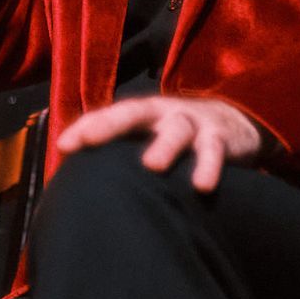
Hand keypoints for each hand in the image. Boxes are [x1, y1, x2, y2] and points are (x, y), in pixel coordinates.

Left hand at [55, 95, 265, 192]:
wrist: (235, 121)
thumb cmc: (178, 137)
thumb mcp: (150, 137)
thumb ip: (122, 154)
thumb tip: (80, 185)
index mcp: (142, 114)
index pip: (108, 115)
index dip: (86, 127)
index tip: (64, 146)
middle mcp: (164, 113)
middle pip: (134, 112)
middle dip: (110, 124)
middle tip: (89, 140)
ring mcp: (193, 123)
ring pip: (176, 129)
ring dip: (164, 145)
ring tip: (152, 166)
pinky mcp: (221, 137)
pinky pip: (214, 150)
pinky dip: (208, 166)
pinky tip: (202, 186)